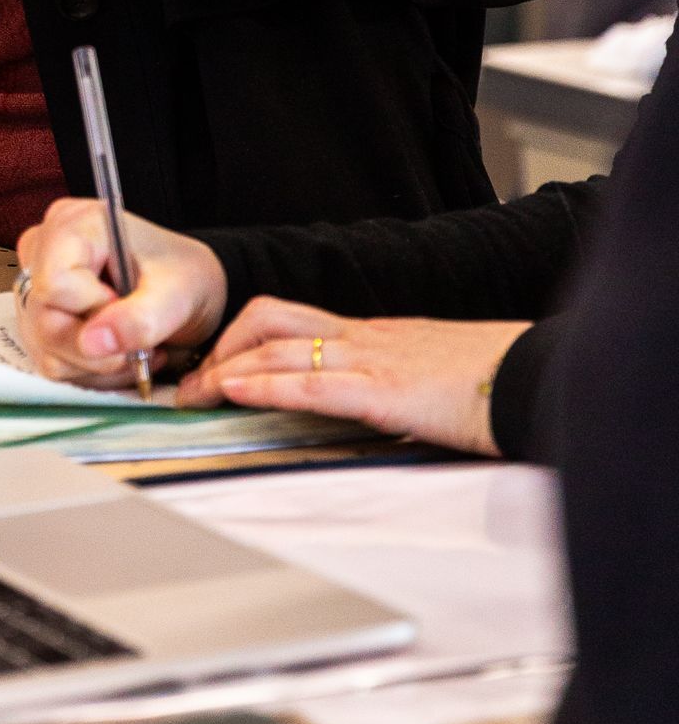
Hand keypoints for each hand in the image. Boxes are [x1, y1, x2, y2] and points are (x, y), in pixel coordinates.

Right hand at [14, 196, 228, 387]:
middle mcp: (44, 250)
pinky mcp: (39, 320)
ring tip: (136, 347)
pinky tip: (120, 352)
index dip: (95, 309)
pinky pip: (52, 364)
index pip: (55, 284)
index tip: (130, 305)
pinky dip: (92, 372)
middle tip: (141, 341)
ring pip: (47, 350)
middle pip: (46, 321)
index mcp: (73, 224)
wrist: (187, 292)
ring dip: (99, 365)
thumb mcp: (178, 292)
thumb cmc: (183, 275)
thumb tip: (93, 344)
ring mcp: (37, 288)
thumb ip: (140, 319)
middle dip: (100, 348)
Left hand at [176, 297, 529, 454]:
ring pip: (278, 343)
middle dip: (220, 347)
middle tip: (189, 381)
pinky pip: (312, 380)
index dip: (241, 337)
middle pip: (269, 320)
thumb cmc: (490, 383)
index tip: (210, 364)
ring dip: (226, 367)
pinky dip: (265, 383)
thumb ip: (391, 383)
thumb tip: (369, 403)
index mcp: (372, 334)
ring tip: (195, 391)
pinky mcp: (385, 389)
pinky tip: (235, 391)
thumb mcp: (428, 377)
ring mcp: (371, 357)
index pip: (289, 320)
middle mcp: (363, 336)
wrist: (534, 378)